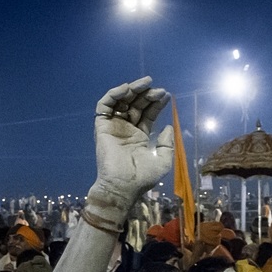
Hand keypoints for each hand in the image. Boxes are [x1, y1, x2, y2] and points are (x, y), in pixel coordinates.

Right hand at [89, 78, 174, 212]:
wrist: (122, 186)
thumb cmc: (142, 178)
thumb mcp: (164, 161)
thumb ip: (167, 144)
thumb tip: (169, 126)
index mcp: (139, 137)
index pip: (147, 114)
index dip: (156, 103)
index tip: (166, 95)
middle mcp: (126, 130)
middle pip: (136, 105)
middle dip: (147, 95)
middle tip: (158, 90)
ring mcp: (113, 127)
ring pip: (121, 101)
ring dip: (133, 90)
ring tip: (146, 84)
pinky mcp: (102, 126)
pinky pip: (104, 105)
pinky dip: (114, 94)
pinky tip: (127, 89)